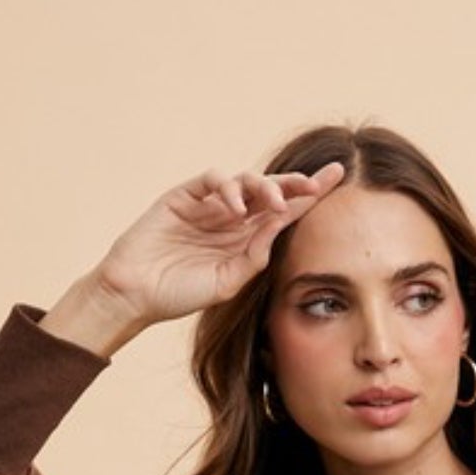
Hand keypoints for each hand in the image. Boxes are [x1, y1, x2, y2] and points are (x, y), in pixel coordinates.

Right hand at [88, 162, 346, 327]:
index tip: (338, 180)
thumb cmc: (181, 294)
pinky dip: (227, 189)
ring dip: (264, 187)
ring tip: (276, 203)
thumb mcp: (228, 282)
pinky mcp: (183, 196)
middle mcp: (231, 218)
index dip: (309, 196)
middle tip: (317, 184)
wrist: (137, 294)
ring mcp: (208, 205)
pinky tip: (236, 208)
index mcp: (246, 239)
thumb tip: (280, 227)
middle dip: (296, 183)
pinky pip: (212, 180)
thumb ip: (255, 256)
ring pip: (244, 181)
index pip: (284, 212)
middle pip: (270, 190)